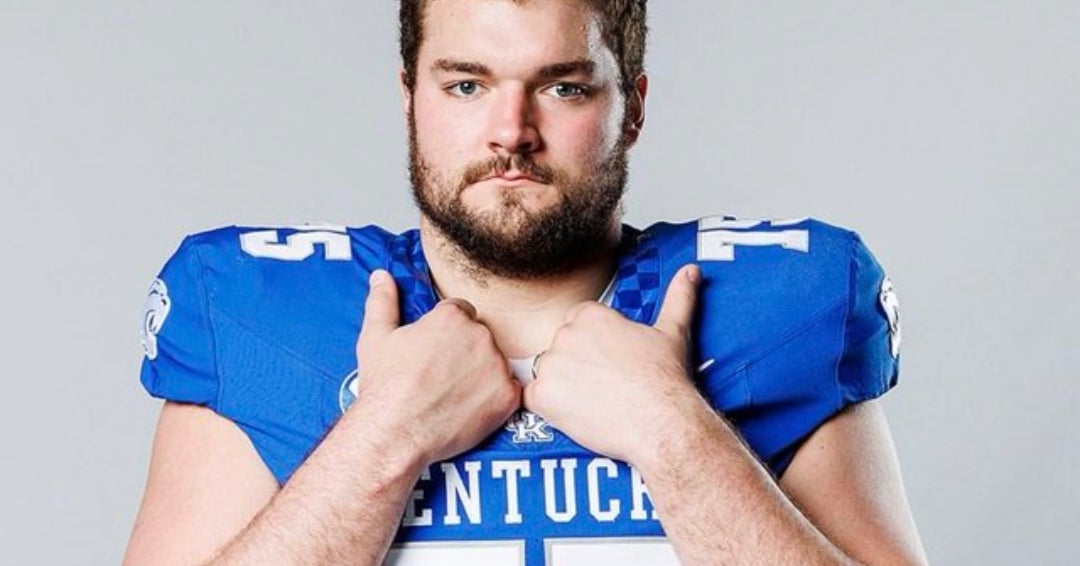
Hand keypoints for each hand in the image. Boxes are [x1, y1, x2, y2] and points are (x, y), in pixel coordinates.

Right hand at [352, 270, 520, 464]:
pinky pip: (509, 392)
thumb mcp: (376, 337)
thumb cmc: (384, 386)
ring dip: (481, 375)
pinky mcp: (507, 397)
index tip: (435, 352)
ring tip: (453, 396)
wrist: (395, 432)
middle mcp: (480, 336)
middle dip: (466, 353)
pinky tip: (470, 409)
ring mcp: (497, 367)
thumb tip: (381, 276)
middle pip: (480, 338)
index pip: (461, 313)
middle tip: (441, 377)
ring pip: (495, 364)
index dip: (447, 333)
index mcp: (452, 317)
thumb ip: (382, 301)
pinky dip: (494, 400)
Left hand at [523, 264, 704, 464]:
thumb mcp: (672, 330)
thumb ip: (678, 296)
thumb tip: (691, 271)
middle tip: (605, 385)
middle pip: (559, 349)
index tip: (609, 363)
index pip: (575, 325)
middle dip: (577, 366)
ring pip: (547, 373)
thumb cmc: (665, 379)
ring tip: (594, 400)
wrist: (660, 422)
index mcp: (590, 315)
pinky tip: (576, 412)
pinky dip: (549, 408)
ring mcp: (551, 365)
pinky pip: (533, 399)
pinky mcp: (542, 396)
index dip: (592, 347)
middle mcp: (566, 334)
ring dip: (563, 386)